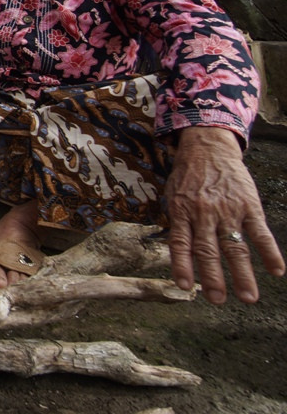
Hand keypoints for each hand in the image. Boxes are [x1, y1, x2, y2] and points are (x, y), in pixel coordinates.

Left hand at [164, 126, 284, 303]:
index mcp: (182, 212)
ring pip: (235, 247)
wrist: (207, 147)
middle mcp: (204, 214)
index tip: (184, 287)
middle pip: (209, 251)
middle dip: (214, 278)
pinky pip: (260, 232)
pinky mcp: (249, 205)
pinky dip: (270, 252)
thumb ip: (178, 224)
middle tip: (218, 300)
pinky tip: (277, 270)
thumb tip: (177, 255)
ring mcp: (228, 211)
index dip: (182, 266)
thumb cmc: (187, 177)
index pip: (180, 245)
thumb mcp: (172, 197)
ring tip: (248, 297)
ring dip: (242, 274)